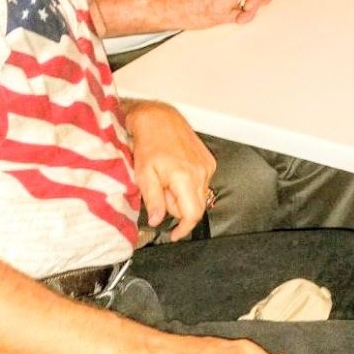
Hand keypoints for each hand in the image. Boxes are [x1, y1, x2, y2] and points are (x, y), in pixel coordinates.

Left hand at [126, 102, 215, 239]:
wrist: (159, 118)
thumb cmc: (149, 143)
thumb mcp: (144, 175)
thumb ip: (154, 201)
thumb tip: (158, 220)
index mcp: (185, 177)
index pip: (192, 214)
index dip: (183, 229)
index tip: (175, 235)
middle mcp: (201, 172)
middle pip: (196, 206)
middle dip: (178, 207)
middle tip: (161, 191)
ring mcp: (207, 166)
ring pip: (198, 195)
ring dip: (183, 194)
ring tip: (167, 178)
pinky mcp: (208, 160)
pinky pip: (201, 182)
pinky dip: (188, 183)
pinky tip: (176, 171)